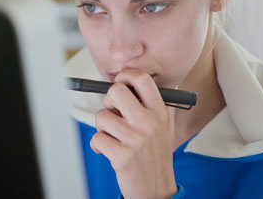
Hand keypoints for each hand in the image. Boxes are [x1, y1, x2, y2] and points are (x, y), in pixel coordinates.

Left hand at [90, 69, 176, 198]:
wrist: (157, 188)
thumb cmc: (155, 151)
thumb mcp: (165, 124)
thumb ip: (155, 100)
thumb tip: (135, 76)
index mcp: (161, 111)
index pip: (142, 79)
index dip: (125, 75)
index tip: (120, 81)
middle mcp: (150, 123)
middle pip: (115, 91)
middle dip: (108, 101)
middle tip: (113, 112)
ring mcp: (136, 139)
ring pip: (101, 116)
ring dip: (102, 127)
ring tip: (114, 136)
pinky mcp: (122, 156)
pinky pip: (97, 138)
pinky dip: (98, 144)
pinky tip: (109, 150)